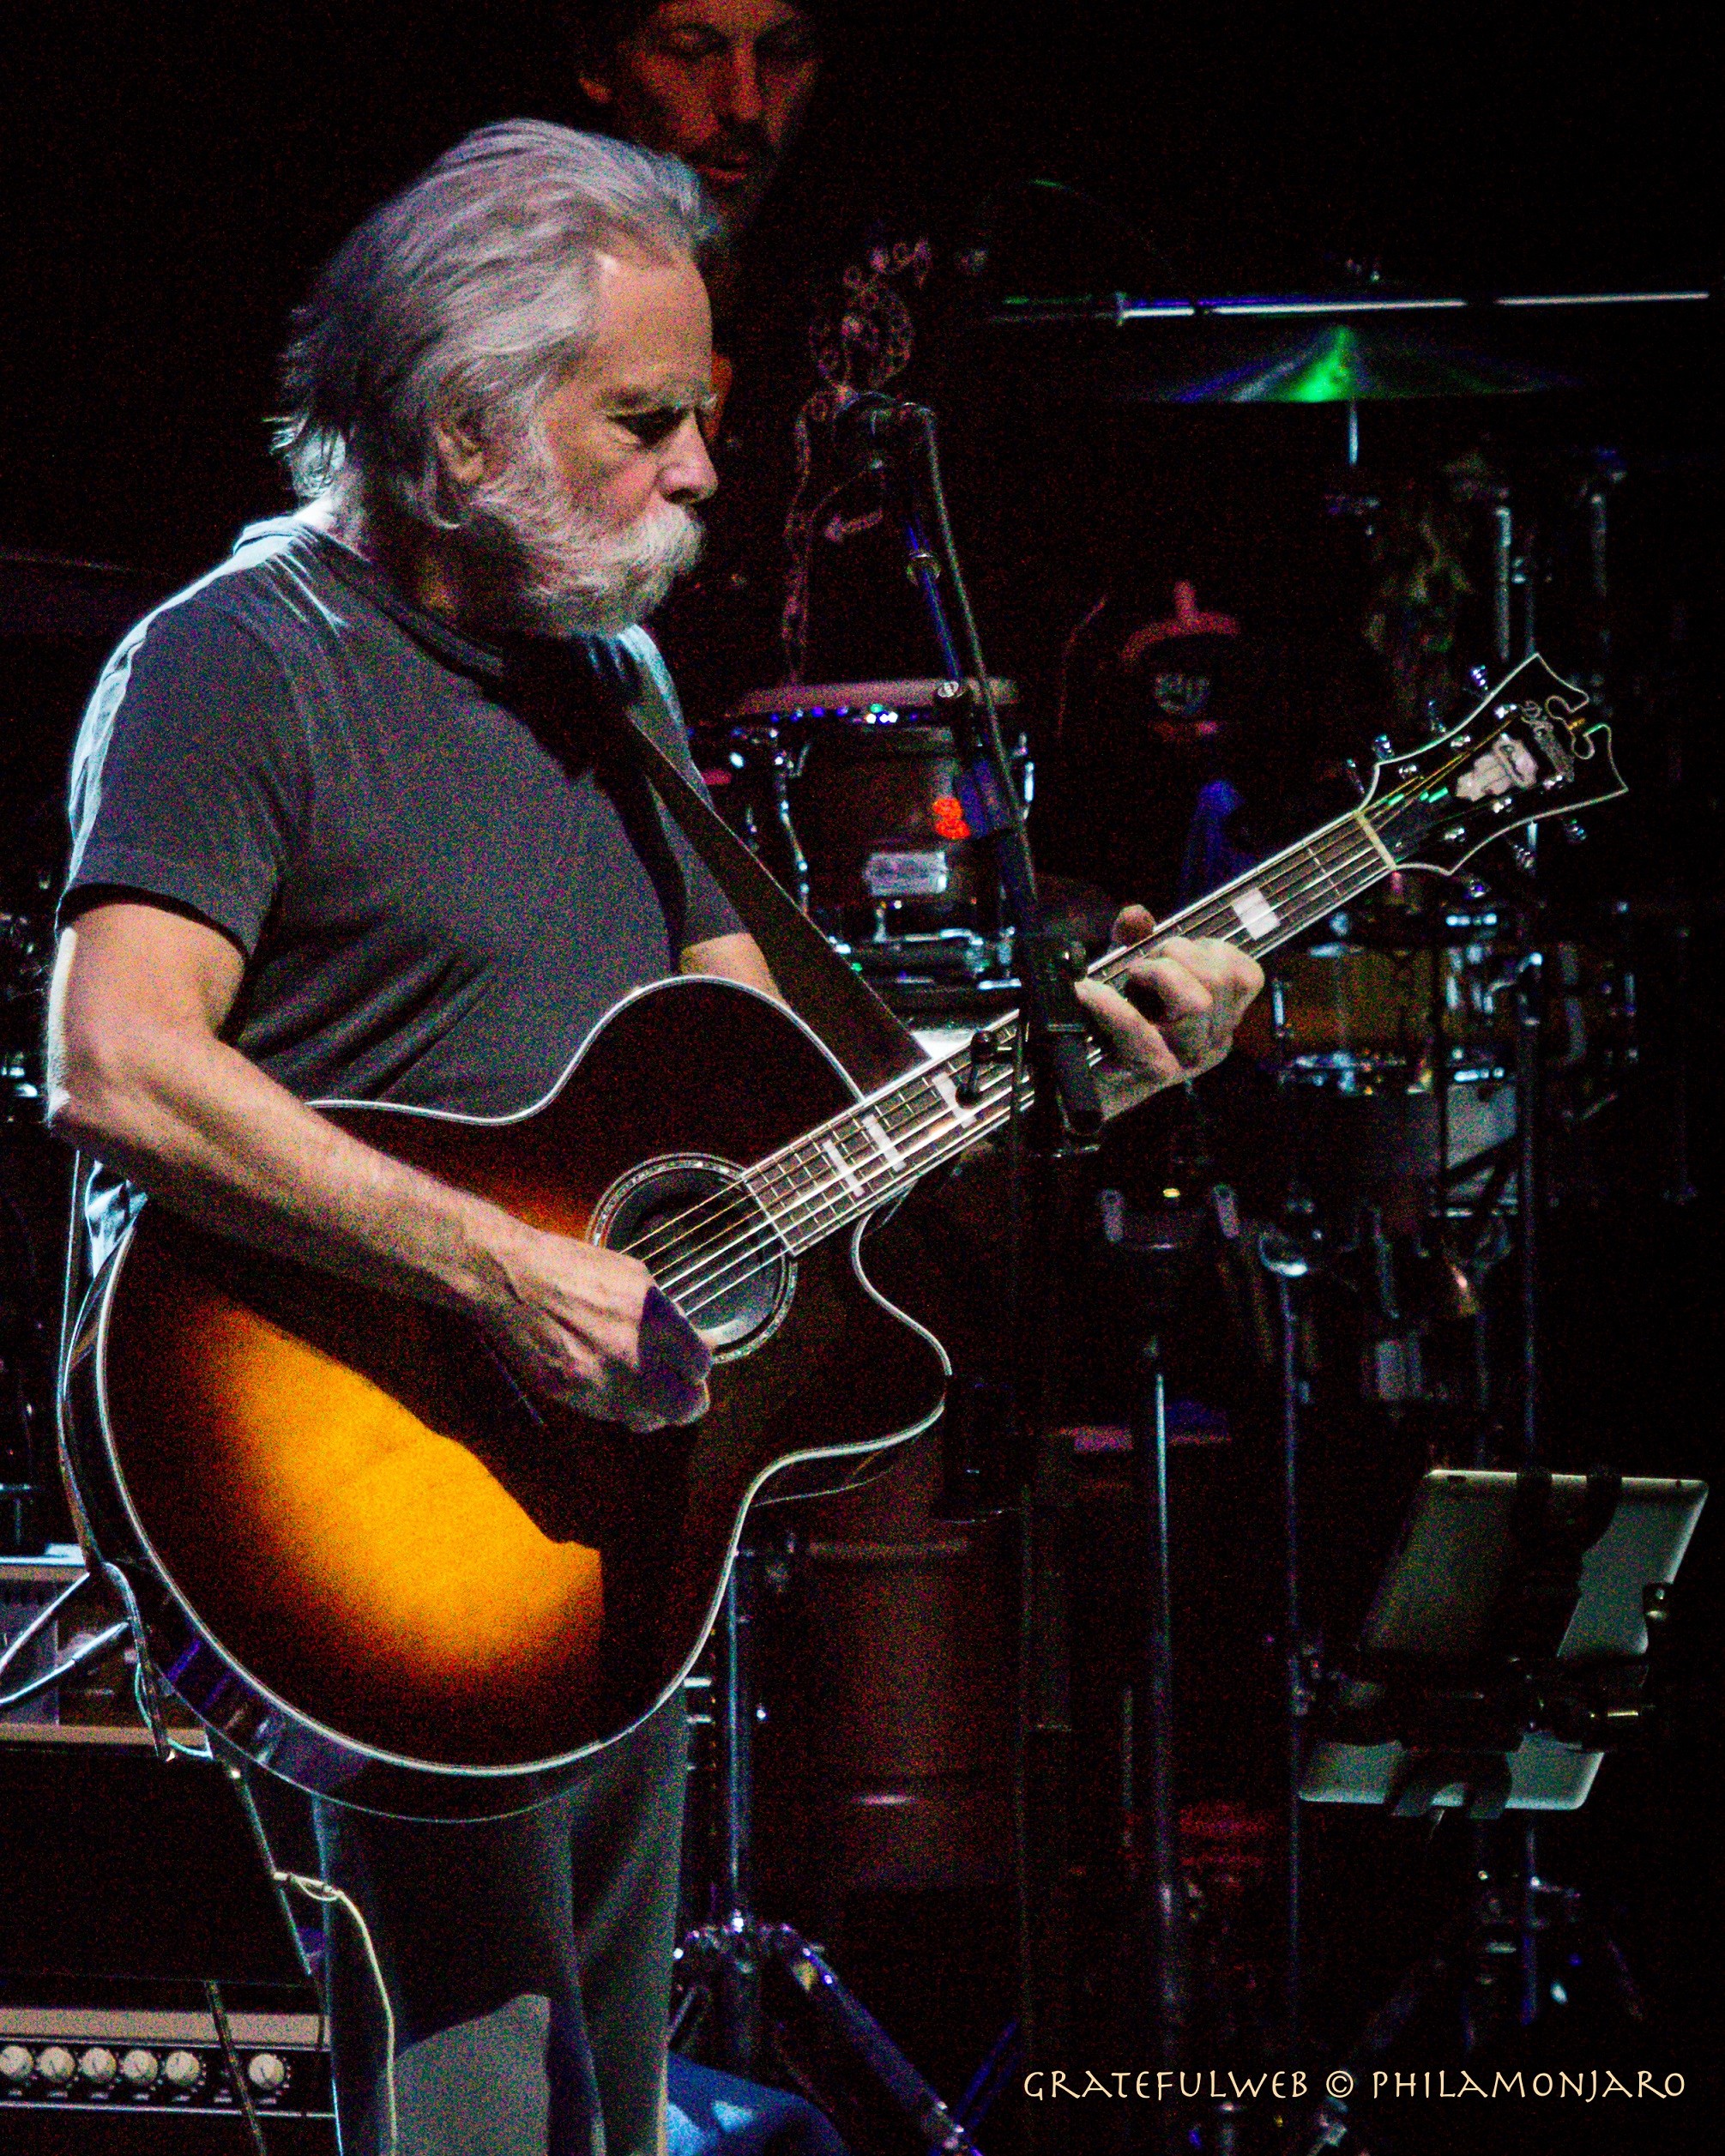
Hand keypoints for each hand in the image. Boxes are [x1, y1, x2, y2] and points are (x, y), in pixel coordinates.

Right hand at [480, 1227, 711, 1433]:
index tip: (690, 1363)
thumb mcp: (633, 1277)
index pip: (700, 1365)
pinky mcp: (572, 1397)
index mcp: (654, 1317)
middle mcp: (633, 1356)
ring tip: (642, 1385)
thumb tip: (700, 1340)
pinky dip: (617, 1404)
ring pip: (647, 1419)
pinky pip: (609, 1415)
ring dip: (652, 1407)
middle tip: (682, 1390)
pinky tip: (608, 1380)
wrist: (512, 1281)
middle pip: (685, 1407)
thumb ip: (669, 1315)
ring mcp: (601, 1382)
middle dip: (689, 1400)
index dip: (698, 1366)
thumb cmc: (573, 1269)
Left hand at [1074, 904, 1263, 1108]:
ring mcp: (1187, 1060)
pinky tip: (1088, 992)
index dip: (1211, 949)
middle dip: (1177, 953)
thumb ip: (1136, 939)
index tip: (1173, 951)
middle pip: (1220, 980)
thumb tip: (1136, 916)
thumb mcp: (1131, 974)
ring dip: (1155, 973)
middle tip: (1142, 963)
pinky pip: (1140, 1031)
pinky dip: (1110, 1005)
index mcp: (1220, 1019)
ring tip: (1128, 979)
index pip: (1246, 975)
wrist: (1079, 1084)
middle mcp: (1212, 1041)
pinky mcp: (1153, 1074)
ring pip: (1196, 1002)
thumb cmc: (1113, 1024)